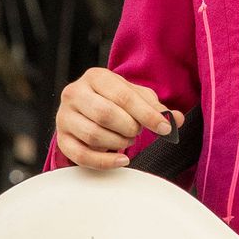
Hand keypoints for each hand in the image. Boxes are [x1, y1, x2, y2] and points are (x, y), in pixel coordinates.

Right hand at [55, 67, 184, 168]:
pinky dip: (105, 162)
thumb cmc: (116, 102)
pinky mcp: (62, 139)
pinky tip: (123, 160)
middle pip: (106, 114)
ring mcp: (64, 117)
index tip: (164, 129)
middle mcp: (74, 93)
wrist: (89, 109)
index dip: (147, 115)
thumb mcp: (138, 98)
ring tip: (126, 139)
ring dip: (119, 142)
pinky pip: (81, 156)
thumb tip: (175, 120)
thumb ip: (156, 108)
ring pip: (94, 135)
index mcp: (96, 77)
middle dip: (130, 128)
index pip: (123, 96)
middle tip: (137, 131)